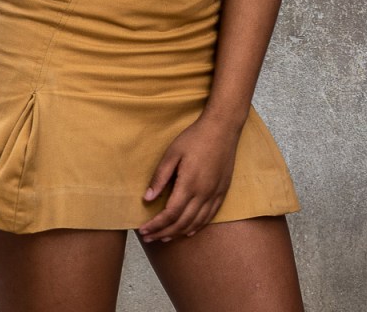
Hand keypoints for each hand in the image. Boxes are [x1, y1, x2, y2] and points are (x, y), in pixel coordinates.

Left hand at [138, 114, 240, 242]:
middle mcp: (203, 193)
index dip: (155, 225)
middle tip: (149, 237)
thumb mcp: (172, 153)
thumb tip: (147, 198)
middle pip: (182, 222)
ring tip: (164, 237)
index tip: (143, 230)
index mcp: (189, 184)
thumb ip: (160, 177)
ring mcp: (215, 194)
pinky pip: (210, 216)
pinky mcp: (222, 191)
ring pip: (196, 223)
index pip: (170, 214)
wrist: (222, 128)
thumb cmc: (195, 138)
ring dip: (179, 233)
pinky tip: (189, 231)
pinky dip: (197, 227)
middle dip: (163, 233)